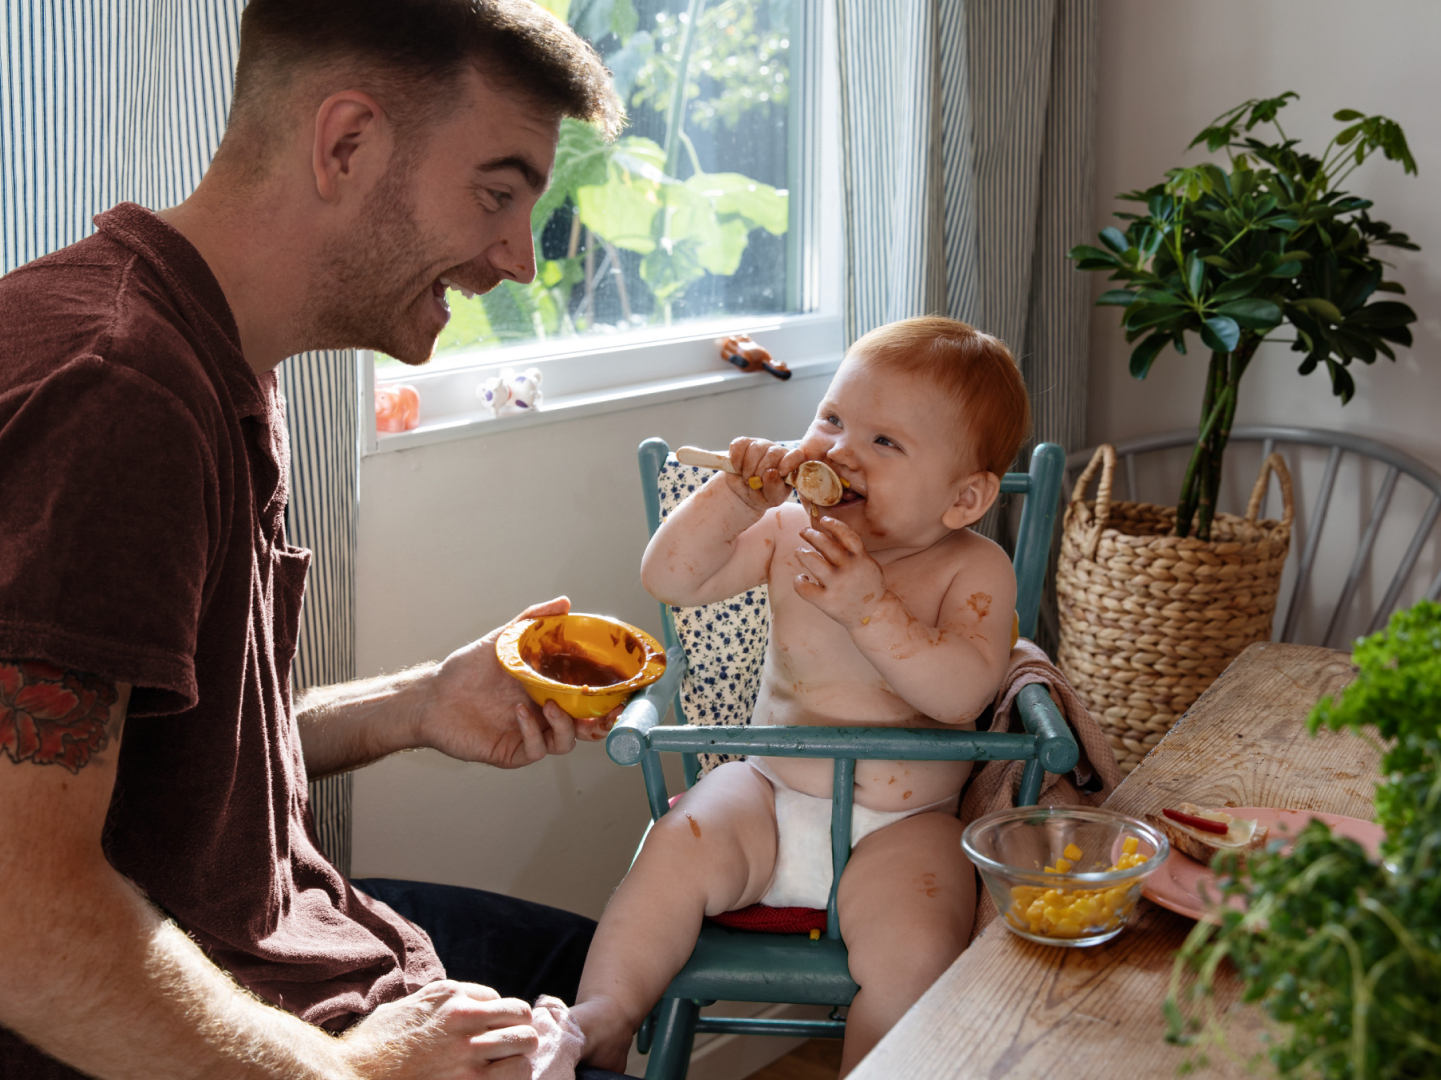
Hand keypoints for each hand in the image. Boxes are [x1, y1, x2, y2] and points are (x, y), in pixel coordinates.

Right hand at [340, 979, 536, 1078]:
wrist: (351, 1077)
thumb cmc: (373, 1047)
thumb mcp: (406, 1008)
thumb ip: (438, 1003)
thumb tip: (463, 1004)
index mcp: (448, 995)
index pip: (497, 1000)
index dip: (492, 1019)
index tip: (483, 1035)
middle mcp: (464, 1018)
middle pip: (521, 1016)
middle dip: (517, 1031)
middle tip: (507, 1048)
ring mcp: (469, 1052)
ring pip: (526, 1043)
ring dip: (519, 1054)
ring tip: (507, 1066)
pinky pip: (515, 1075)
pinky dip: (512, 1078)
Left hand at [418, 597, 619, 767]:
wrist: (431, 696)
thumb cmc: (466, 669)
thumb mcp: (502, 639)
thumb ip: (533, 620)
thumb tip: (564, 603)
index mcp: (548, 689)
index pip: (587, 698)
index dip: (607, 698)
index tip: (622, 690)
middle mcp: (543, 714)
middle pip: (586, 726)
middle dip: (602, 722)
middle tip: (606, 710)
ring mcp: (529, 734)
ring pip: (566, 742)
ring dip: (565, 725)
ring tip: (551, 704)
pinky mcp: (512, 751)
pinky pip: (536, 749)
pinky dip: (534, 732)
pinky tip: (520, 712)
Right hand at [725, 437, 808, 512]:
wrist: (743, 491)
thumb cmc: (762, 495)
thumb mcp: (771, 499)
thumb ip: (774, 489)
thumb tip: (771, 473)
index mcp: (789, 464)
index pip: (796, 456)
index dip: (789, 462)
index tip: (780, 472)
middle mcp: (777, 451)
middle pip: (772, 454)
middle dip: (761, 472)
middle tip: (754, 484)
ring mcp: (760, 445)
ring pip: (755, 449)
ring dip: (748, 469)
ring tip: (747, 480)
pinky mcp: (743, 443)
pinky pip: (739, 446)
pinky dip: (736, 461)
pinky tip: (738, 470)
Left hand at [793, 516, 887, 628]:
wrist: (874, 614)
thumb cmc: (865, 585)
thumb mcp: (866, 564)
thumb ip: (851, 551)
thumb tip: (829, 533)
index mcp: (861, 558)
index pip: (847, 535)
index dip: (834, 525)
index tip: (823, 520)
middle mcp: (849, 569)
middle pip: (826, 545)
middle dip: (812, 535)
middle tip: (803, 532)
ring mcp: (837, 585)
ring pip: (813, 562)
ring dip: (803, 553)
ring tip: (799, 551)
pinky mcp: (827, 601)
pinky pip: (805, 588)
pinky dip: (799, 581)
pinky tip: (801, 578)